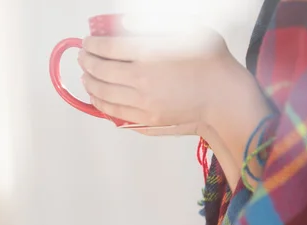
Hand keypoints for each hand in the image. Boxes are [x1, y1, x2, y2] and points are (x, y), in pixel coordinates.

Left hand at [79, 31, 271, 189]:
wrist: (224, 98)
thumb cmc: (210, 61)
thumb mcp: (188, 29)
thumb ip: (156, 23)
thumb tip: (126, 23)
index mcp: (149, 55)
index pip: (108, 48)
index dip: (93, 44)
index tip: (87, 41)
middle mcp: (140, 80)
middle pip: (100, 71)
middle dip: (87, 61)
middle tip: (82, 55)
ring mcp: (141, 103)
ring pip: (103, 93)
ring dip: (89, 82)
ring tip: (85, 75)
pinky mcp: (145, 119)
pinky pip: (113, 111)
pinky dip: (99, 102)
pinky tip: (96, 95)